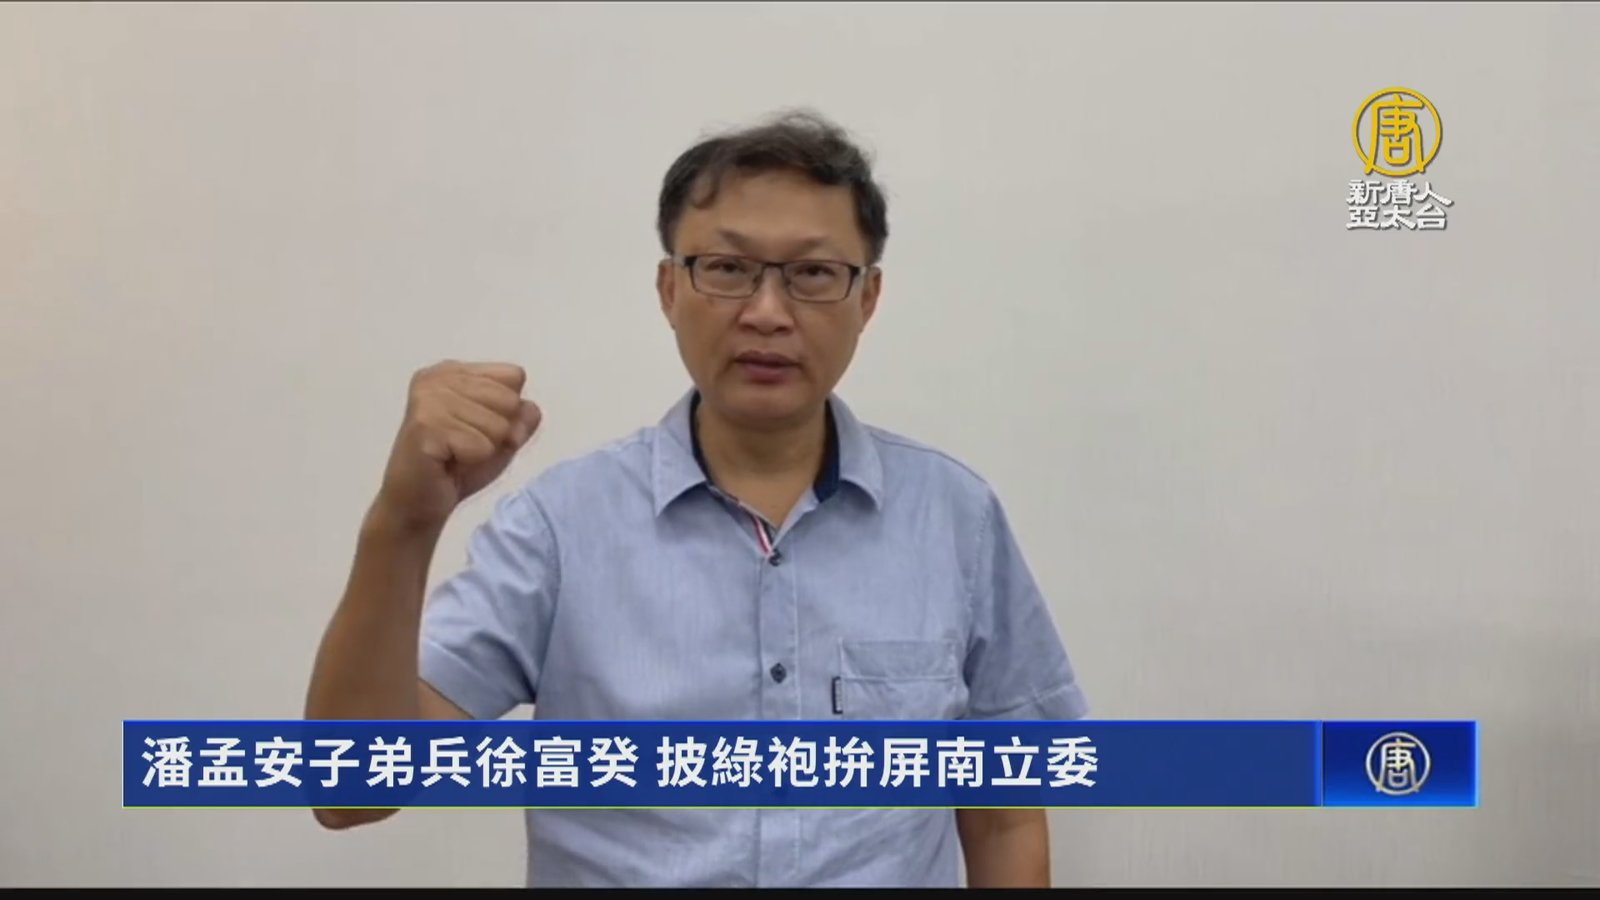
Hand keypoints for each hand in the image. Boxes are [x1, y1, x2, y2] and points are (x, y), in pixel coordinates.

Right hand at [371, 360, 541, 531]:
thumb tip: (530, 408)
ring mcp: (429, 398)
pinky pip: (481, 446)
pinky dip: (472, 461)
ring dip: (484, 449)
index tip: (479, 429)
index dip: (509, 411)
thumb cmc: (457, 467)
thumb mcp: (500, 437)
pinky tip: (447, 462)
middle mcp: (438, 377)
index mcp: (454, 371)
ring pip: (498, 425)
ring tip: (455, 453)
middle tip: (466, 446)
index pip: (514, 375)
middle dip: (497, 432)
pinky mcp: (426, 426)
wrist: (418, 503)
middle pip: (509, 399)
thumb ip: (522, 418)